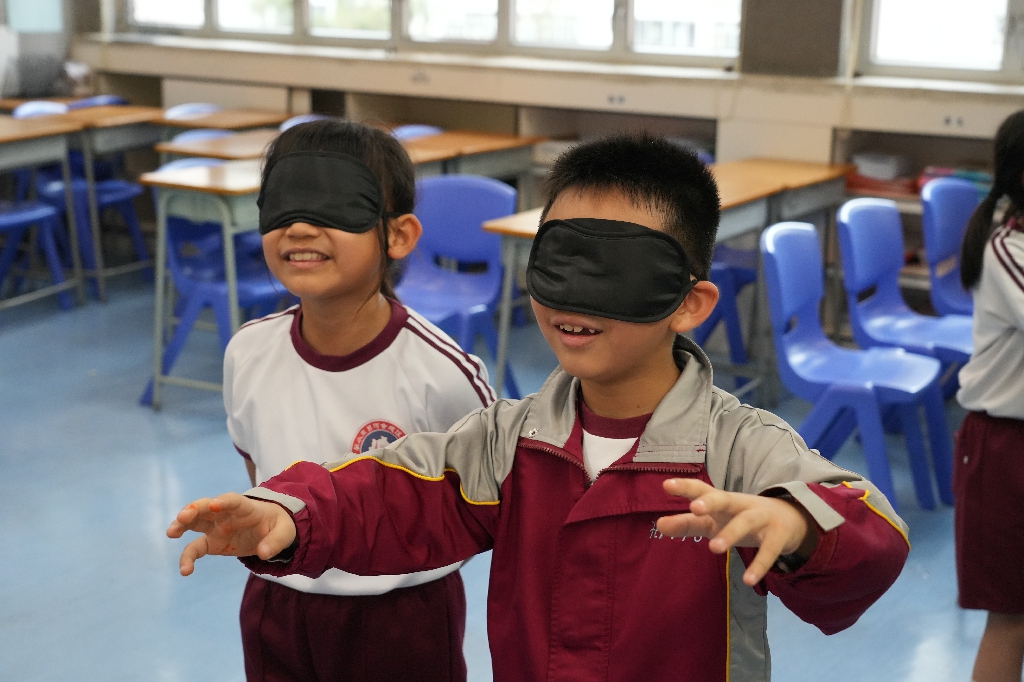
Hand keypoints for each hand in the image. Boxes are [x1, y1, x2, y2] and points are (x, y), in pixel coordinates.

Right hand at [166, 493, 296, 576]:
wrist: (271, 530)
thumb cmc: (278, 525)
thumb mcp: (285, 532)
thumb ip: (276, 541)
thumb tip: (264, 554)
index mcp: (246, 507)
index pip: (233, 501)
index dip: (223, 502)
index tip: (213, 505)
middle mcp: (226, 514)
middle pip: (206, 507)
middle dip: (194, 509)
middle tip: (183, 516)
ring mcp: (216, 527)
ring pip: (195, 522)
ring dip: (182, 525)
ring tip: (171, 532)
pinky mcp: (211, 542)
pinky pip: (196, 548)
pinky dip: (188, 558)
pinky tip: (185, 571)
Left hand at [656, 479, 816, 585]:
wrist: (789, 519)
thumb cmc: (739, 517)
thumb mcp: (713, 521)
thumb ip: (687, 523)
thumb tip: (659, 524)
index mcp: (722, 500)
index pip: (701, 490)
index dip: (685, 487)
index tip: (666, 485)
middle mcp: (740, 505)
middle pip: (725, 499)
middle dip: (711, 502)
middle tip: (695, 508)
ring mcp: (760, 518)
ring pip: (746, 522)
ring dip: (731, 534)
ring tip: (713, 548)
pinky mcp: (778, 536)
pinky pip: (769, 550)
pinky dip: (759, 564)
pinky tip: (748, 580)